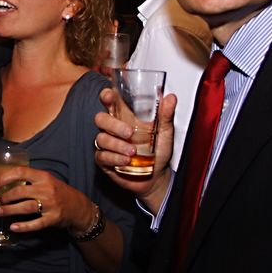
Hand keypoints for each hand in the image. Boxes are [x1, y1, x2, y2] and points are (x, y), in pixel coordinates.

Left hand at [0, 167, 93, 234]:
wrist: (78, 206)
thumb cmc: (58, 191)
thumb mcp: (47, 180)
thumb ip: (31, 179)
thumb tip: (7, 181)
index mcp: (43, 177)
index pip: (21, 172)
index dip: (5, 178)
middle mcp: (46, 189)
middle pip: (20, 191)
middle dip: (6, 197)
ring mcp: (50, 204)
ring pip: (25, 207)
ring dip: (10, 210)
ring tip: (0, 212)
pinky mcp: (52, 218)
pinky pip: (36, 223)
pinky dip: (23, 226)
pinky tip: (13, 227)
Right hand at [94, 88, 175, 213]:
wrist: (157, 176)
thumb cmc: (158, 151)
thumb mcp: (165, 131)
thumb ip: (166, 114)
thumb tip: (171, 98)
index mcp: (124, 117)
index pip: (109, 101)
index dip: (106, 96)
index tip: (110, 96)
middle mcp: (113, 129)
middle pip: (100, 119)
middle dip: (113, 124)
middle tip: (129, 133)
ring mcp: (108, 144)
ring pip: (101, 138)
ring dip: (117, 145)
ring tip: (133, 152)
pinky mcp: (105, 160)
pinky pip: (102, 156)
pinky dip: (114, 158)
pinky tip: (126, 160)